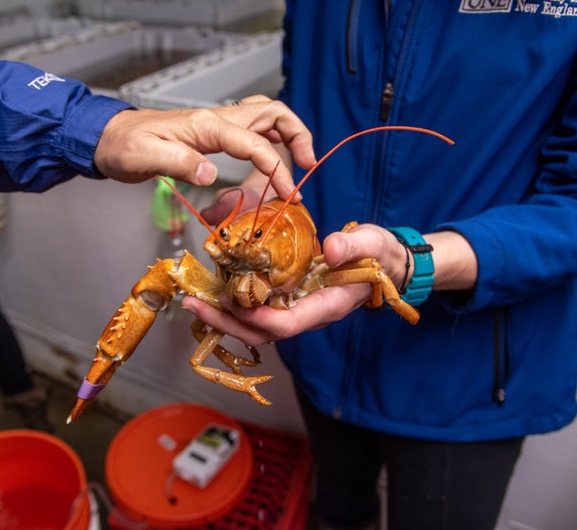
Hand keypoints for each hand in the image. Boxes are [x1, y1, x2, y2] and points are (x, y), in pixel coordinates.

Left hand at [93, 96, 314, 200]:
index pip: (254, 142)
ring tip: (299, 163)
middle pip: (273, 113)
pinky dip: (272, 139)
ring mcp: (217, 124)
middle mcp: (217, 119)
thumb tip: (211, 174)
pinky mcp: (213, 134)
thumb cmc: (123, 146)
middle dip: (298, 135)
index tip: (288, 191)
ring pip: (266, 116)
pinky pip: (252, 128)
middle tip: (308, 164)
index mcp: (206, 126)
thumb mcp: (144, 158)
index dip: (276, 167)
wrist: (108, 137)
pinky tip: (274, 158)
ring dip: (289, 134)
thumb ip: (179, 163)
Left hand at [181, 223, 407, 344]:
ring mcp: (296, 309)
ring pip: (255, 325)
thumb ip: (353, 245)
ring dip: (224, 316)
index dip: (256, 318)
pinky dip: (234, 303)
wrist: (383, 261)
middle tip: (193, 305)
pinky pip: (257, 309)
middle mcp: (306, 314)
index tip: (232, 301)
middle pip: (260, 332)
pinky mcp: (288, 299)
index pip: (285, 325)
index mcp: (325, 306)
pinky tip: (215, 289)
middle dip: (226, 323)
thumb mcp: (372, 243)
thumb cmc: (378, 254)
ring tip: (194, 301)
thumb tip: (330, 248)